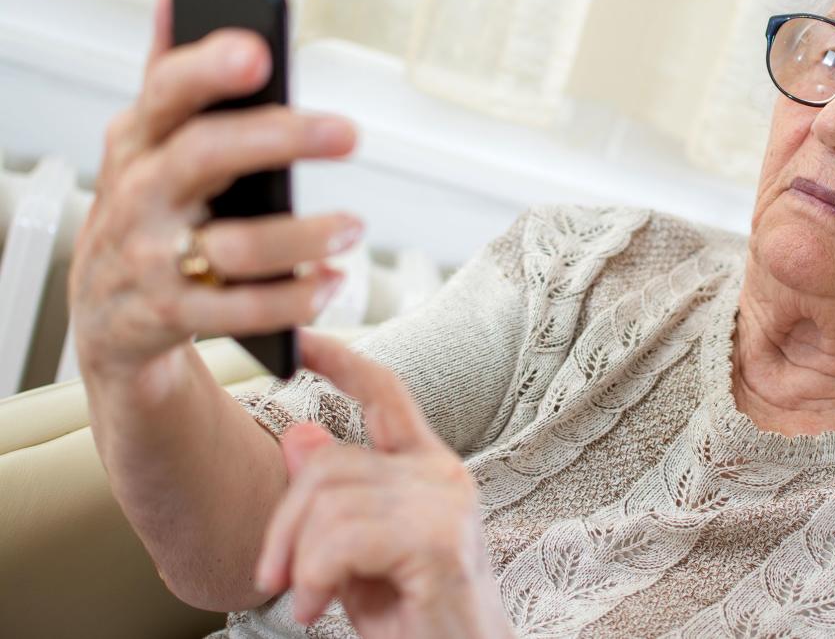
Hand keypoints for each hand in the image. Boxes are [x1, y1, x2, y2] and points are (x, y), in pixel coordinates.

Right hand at [69, 0, 361, 386]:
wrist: (106, 315)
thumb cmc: (146, 210)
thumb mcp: (146, 143)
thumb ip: (168, 76)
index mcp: (137, 142)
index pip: (167, 93)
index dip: (208, 69)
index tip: (259, 48)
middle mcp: (137, 196)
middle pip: (203, 156)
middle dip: (278, 140)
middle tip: (348, 132)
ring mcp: (149, 259)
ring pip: (230, 245)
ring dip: (300, 237)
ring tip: (352, 226)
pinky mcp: (168, 316)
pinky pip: (237, 312)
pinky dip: (291, 300)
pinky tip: (330, 284)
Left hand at [254, 329, 512, 638]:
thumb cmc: (414, 618)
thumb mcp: (356, 552)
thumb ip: (334, 497)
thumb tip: (297, 434)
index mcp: (427, 468)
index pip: (385, 393)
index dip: (340, 360)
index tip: (299, 338)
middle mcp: (443, 474)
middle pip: (328, 463)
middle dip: (284, 526)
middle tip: (274, 577)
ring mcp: (445, 504)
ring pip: (328, 501)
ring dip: (298, 561)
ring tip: (310, 600)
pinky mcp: (437, 540)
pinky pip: (342, 537)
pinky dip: (315, 577)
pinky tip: (322, 605)